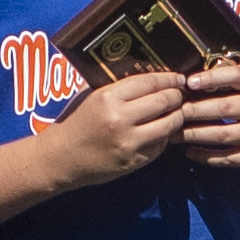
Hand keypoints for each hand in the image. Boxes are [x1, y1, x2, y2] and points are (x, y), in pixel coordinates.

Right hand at [31, 70, 189, 188]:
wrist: (60, 158)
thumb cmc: (75, 123)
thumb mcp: (92, 96)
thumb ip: (119, 88)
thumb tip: (151, 78)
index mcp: (108, 98)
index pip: (150, 82)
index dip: (169, 78)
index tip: (178, 78)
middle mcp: (120, 119)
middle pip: (164, 101)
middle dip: (177, 96)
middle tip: (179, 94)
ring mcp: (128, 142)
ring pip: (169, 125)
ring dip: (177, 116)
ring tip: (176, 112)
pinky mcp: (133, 161)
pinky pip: (160, 145)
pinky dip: (164, 137)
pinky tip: (160, 131)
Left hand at [179, 61, 239, 169]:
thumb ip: (232, 81)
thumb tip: (193, 79)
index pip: (238, 76)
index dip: (213, 78)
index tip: (189, 82)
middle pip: (226, 108)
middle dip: (196, 110)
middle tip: (175, 112)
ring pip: (224, 135)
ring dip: (196, 135)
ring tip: (175, 134)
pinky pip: (228, 158)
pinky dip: (206, 156)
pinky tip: (189, 152)